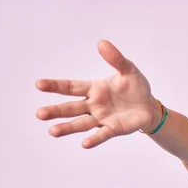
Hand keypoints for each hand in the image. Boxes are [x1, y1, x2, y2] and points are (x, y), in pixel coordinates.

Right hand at [35, 40, 158, 147]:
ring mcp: (102, 118)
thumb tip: (101, 43)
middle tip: (39, 114)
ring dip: (67, 128)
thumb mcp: (128, 70)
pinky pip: (102, 135)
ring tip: (52, 131)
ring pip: (81, 124)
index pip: (71, 87)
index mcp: (94, 89)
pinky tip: (84, 144)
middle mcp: (93, 105)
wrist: (149, 106)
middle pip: (71, 108)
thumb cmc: (135, 87)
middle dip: (56, 111)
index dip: (55, 86)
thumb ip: (116, 59)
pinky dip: (94, 139)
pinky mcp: (113, 129)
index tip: (38, 84)